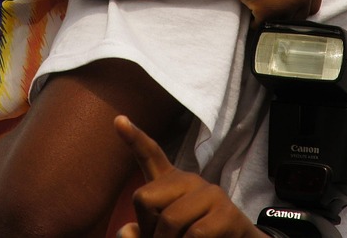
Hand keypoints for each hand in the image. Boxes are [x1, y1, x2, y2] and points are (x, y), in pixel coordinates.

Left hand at [114, 115, 263, 237]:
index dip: (133, 138)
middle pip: (144, 197)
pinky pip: (194, 233)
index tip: (119, 120)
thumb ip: (139, 232)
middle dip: (148, 227)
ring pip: (169, 220)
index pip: (150, 155)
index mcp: (170, 183)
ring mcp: (210, 192)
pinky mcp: (227, 212)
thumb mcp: (159, 236)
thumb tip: (125, 229)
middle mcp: (189, 181)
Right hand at [230, 0, 321, 24]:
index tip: (292, 8)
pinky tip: (252, 17)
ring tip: (263, 9)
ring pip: (285, 22)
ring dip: (274, 18)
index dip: (302, 7)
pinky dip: (257, 23)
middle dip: (288, 14)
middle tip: (274, 8)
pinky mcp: (271, 11)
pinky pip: (266, 25)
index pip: (313, 4)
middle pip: (300, 16)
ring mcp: (288, 3)